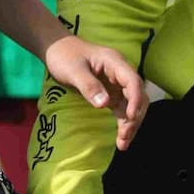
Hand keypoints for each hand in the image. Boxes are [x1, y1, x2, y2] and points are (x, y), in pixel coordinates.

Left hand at [42, 35, 147, 149]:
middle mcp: (120, 73)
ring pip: (132, 105)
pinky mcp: (112, 93)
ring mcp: (117, 84)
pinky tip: (121, 138)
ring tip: (123, 143)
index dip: (135, 100)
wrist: (56, 50)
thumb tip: (104, 104)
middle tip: (124, 136)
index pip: (132, 81)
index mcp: (115, 62)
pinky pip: (123, 109)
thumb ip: (89, 86)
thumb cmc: (64, 56)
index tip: (130, 117)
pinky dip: (123, 123)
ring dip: (131, 123)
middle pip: (137, 95)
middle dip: (134, 117)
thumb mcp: (73, 70)